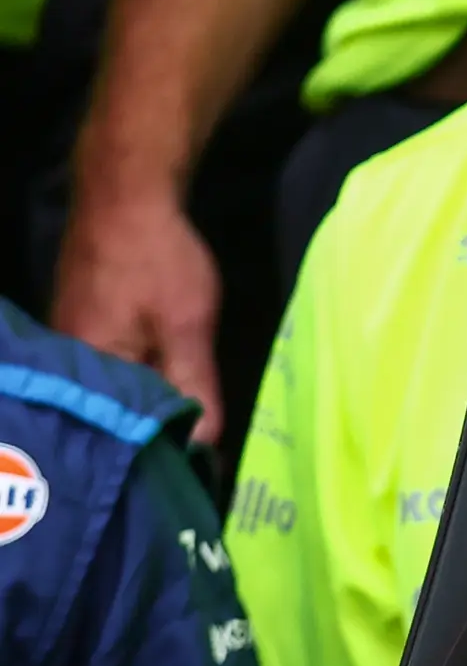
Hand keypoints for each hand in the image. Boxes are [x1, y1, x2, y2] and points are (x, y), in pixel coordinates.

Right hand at [49, 180, 222, 432]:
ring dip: (148, 403)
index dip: (161, 449)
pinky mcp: (81, 326)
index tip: (194, 470)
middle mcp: (67, 364)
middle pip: (114, 414)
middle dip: (154, 429)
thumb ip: (193, 386)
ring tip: (187, 426)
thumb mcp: (188, 327)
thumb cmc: (157, 259)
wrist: (127, 195)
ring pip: (115, 390)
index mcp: (85, 371)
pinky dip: (140, 377)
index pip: (124, 432)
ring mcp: (70, 343)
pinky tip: (165, 385)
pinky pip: (111, 367)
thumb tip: (202, 447)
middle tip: (198, 454)